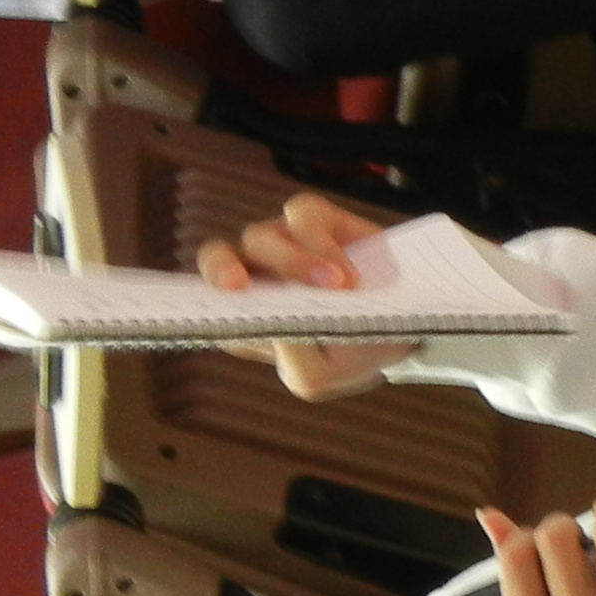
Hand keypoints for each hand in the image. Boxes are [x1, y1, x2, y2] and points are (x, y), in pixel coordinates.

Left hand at [193, 194, 411, 398]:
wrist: (410, 323)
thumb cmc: (355, 353)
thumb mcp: (320, 378)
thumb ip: (293, 362)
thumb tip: (281, 326)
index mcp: (246, 319)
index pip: (206, 307)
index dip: (188, 303)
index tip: (185, 310)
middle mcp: (256, 277)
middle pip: (216, 259)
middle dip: (221, 270)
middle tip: (238, 287)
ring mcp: (283, 244)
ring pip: (261, 239)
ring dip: (295, 263)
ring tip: (336, 287)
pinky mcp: (317, 220)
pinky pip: (303, 217)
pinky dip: (323, 245)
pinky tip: (348, 274)